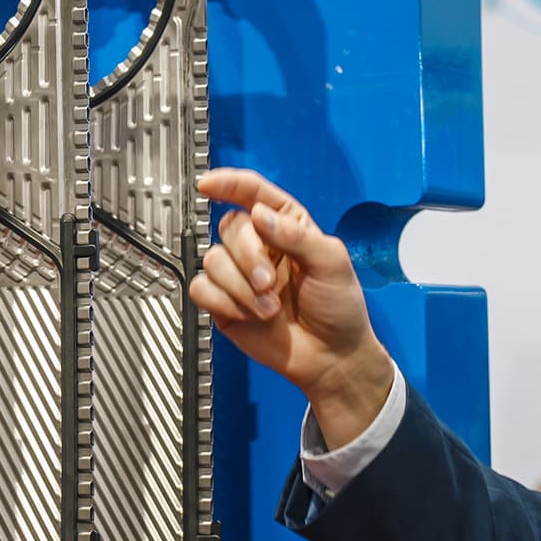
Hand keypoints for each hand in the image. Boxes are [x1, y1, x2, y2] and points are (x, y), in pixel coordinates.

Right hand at [190, 168, 395, 448]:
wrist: (331, 357)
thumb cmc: (339, 307)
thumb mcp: (332, 263)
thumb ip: (297, 236)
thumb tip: (259, 215)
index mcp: (286, 226)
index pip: (252, 194)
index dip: (229, 184)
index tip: (208, 184)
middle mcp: (259, 246)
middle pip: (229, 228)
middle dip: (247, 256)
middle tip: (269, 283)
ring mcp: (240, 275)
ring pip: (212, 259)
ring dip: (240, 287)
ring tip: (268, 309)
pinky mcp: (225, 303)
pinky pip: (202, 289)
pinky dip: (223, 302)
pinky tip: (249, 315)